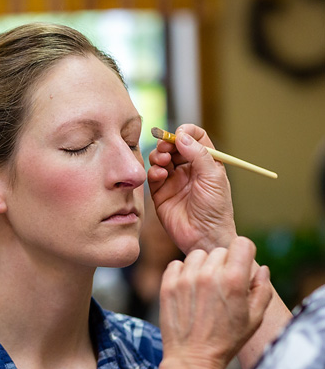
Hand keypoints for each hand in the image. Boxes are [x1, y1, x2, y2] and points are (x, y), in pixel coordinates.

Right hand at [148, 124, 236, 253]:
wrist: (204, 236)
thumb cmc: (215, 209)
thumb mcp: (212, 177)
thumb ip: (198, 154)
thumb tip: (182, 135)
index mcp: (206, 162)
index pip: (195, 138)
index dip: (186, 132)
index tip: (179, 134)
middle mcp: (189, 169)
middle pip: (174, 146)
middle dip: (168, 143)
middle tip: (166, 147)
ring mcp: (173, 180)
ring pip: (161, 158)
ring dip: (159, 155)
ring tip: (163, 161)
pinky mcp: (160, 193)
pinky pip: (153, 175)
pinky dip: (154, 170)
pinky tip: (160, 174)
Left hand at [159, 237, 272, 368]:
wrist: (193, 358)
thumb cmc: (227, 340)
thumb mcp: (255, 318)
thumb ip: (262, 289)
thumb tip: (260, 268)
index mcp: (234, 280)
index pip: (242, 243)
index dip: (244, 254)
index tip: (240, 267)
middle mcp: (209, 275)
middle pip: (220, 251)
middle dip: (224, 264)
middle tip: (222, 286)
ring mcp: (185, 279)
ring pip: (197, 255)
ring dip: (202, 266)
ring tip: (204, 287)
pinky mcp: (167, 286)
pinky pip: (176, 264)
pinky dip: (182, 272)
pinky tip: (188, 289)